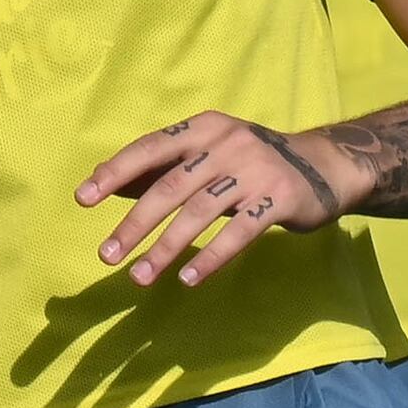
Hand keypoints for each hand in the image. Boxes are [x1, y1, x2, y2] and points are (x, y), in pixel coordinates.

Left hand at [77, 113, 345, 287]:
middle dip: (135, 224)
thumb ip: (163, 168)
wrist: (324, 165)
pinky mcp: (279, 199)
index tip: (83, 199)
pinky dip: (212, 257)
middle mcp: (228, 144)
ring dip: (166, 248)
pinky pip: (240, 233)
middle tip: (107, 255)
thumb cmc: (250, 162)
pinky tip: (188, 279)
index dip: (116, 172)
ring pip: (201, 213)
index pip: (151, 148)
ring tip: (139, 276)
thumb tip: (104, 184)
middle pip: (171, 187)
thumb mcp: (209, 153)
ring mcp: (256, 171)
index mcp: (204, 128)